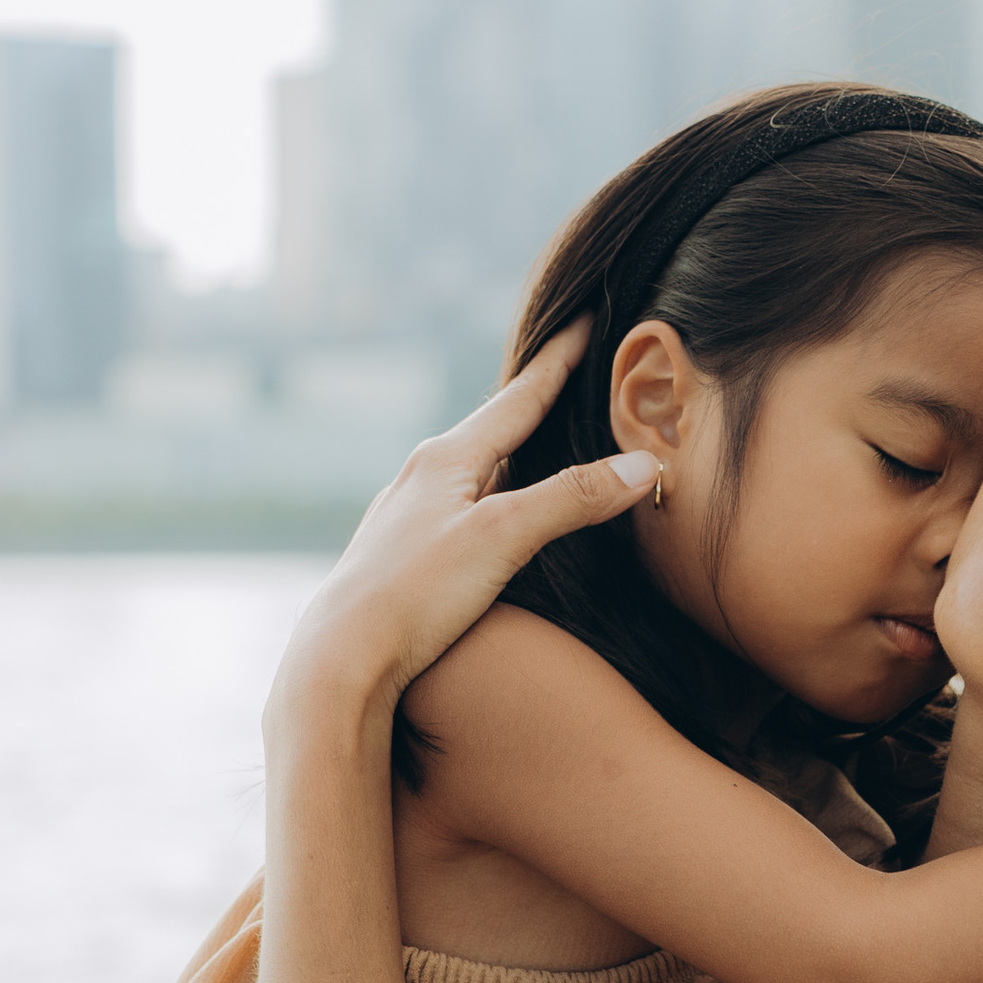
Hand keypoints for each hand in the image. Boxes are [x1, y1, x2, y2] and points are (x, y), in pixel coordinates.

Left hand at [268, 320, 656, 733]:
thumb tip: (643, 465)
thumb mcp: (502, 538)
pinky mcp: (403, 562)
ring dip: (511, 457)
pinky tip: (491, 522)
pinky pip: (460, 513)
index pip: (518, 397)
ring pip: (473, 474)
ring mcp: (407, 520)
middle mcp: (421, 479)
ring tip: (539, 444)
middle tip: (568, 372)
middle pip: (493, 430)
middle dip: (534, 405)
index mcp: (445, 459)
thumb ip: (573, 498)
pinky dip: (491, 501)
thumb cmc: (413, 595)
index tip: (587, 319)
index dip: (559, 360)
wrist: (338, 662)